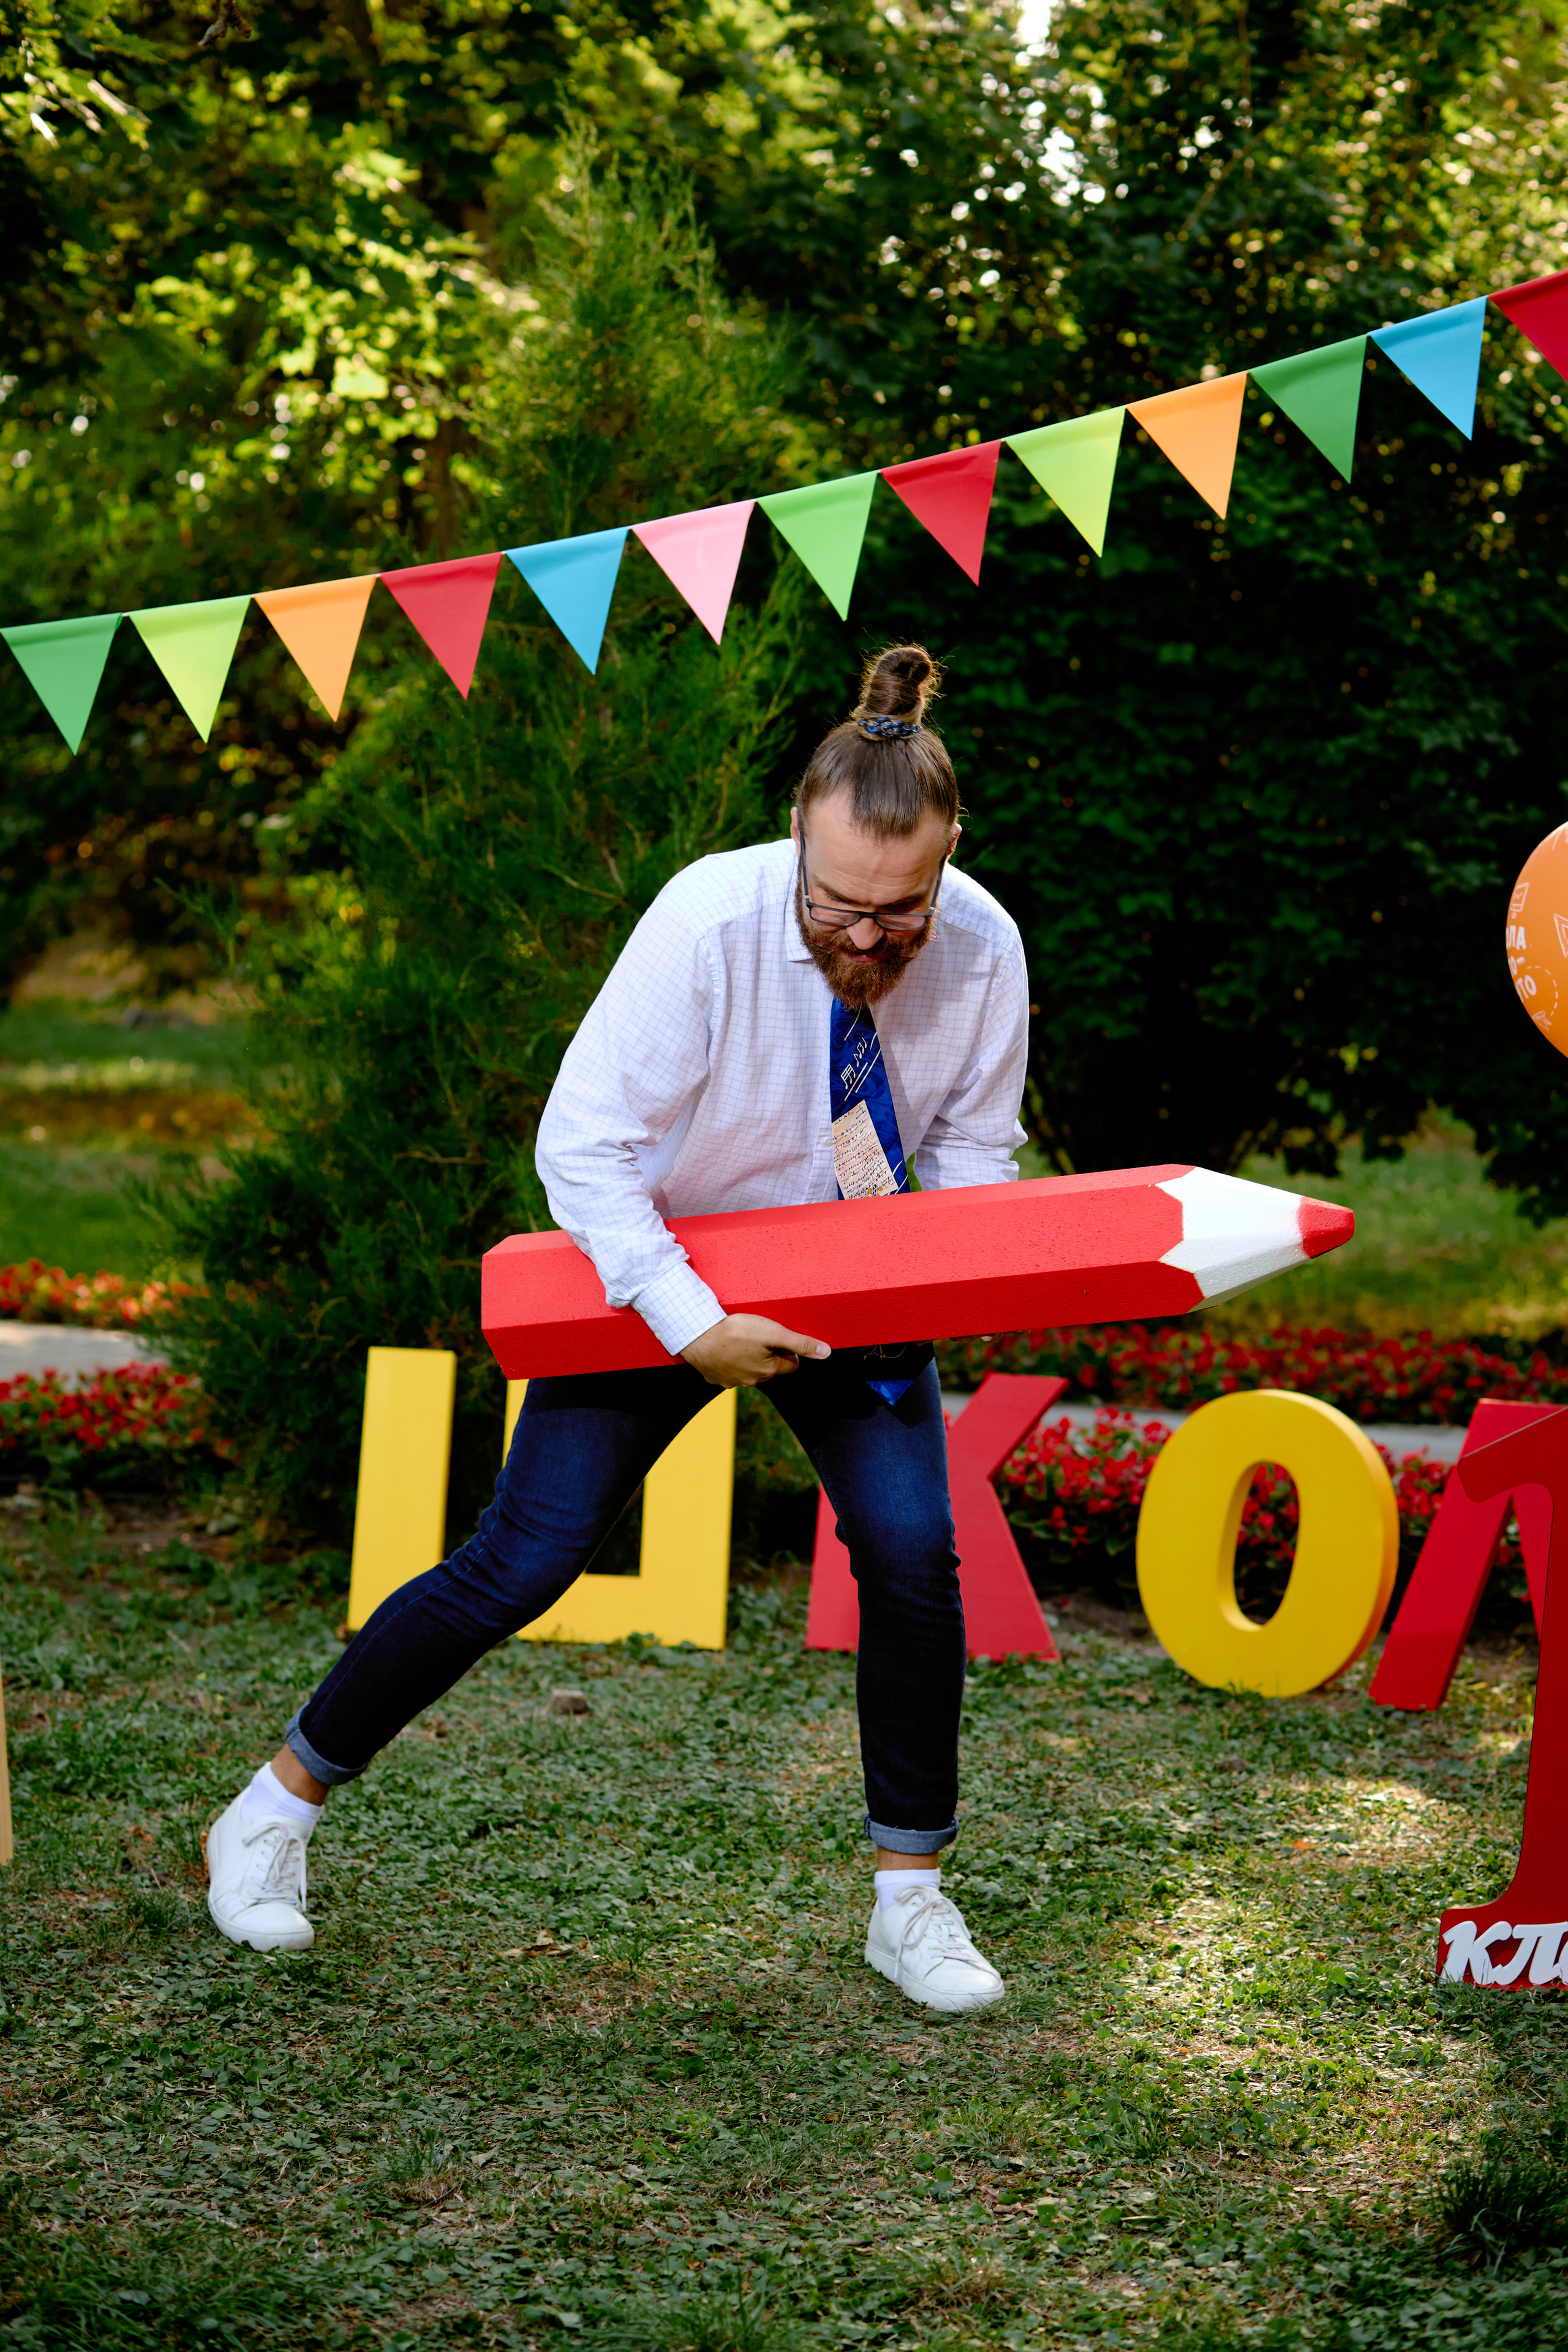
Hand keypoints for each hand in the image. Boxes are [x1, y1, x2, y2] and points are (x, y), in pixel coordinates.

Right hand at [681, 1314, 831, 1388]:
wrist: (696, 1335)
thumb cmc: (735, 1331)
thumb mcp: (773, 1331)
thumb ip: (800, 1342)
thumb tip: (826, 1352)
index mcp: (768, 1370)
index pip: (791, 1364)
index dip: (788, 1348)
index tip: (776, 1336)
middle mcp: (751, 1381)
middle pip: (770, 1368)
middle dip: (769, 1353)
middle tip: (758, 1335)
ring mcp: (731, 1382)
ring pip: (749, 1370)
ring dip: (748, 1357)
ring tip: (740, 1339)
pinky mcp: (714, 1378)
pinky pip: (728, 1371)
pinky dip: (729, 1361)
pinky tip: (724, 1348)